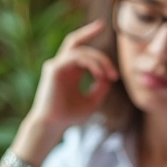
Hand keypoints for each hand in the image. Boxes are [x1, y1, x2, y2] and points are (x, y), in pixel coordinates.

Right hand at [27, 20, 118, 134]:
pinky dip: (91, 63)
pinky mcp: (54, 68)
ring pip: (80, 50)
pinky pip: (75, 57)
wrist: (52, 125)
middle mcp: (61, 65)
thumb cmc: (69, 116)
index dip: (101, 59)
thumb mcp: (92, 101)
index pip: (82, 51)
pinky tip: (100, 75)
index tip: (114, 76)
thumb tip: (109, 76)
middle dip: (95, 41)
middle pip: (77, 42)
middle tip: (112, 64)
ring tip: (109, 76)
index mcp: (69, 71)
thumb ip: (101, 87)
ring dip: (98, 60)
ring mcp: (56, 65)